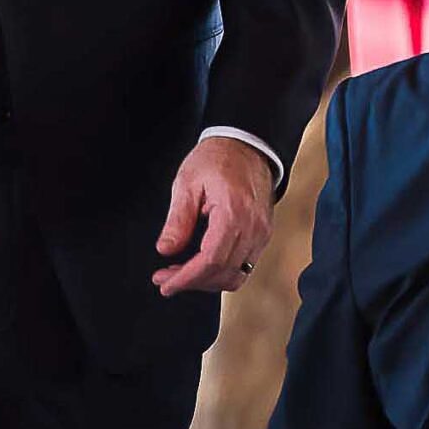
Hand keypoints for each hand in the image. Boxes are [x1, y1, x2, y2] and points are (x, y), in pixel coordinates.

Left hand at [153, 138, 274, 296]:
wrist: (248, 145)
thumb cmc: (218, 159)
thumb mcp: (187, 183)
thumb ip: (177, 220)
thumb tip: (166, 249)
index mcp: (233, 213)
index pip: (211, 261)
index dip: (186, 278)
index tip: (165, 283)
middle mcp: (253, 228)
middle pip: (223, 273)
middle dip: (192, 282)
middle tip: (165, 279)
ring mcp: (261, 233)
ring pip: (236, 275)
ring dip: (207, 281)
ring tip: (181, 274)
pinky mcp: (263, 234)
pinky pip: (245, 265)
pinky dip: (222, 272)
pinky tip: (201, 266)